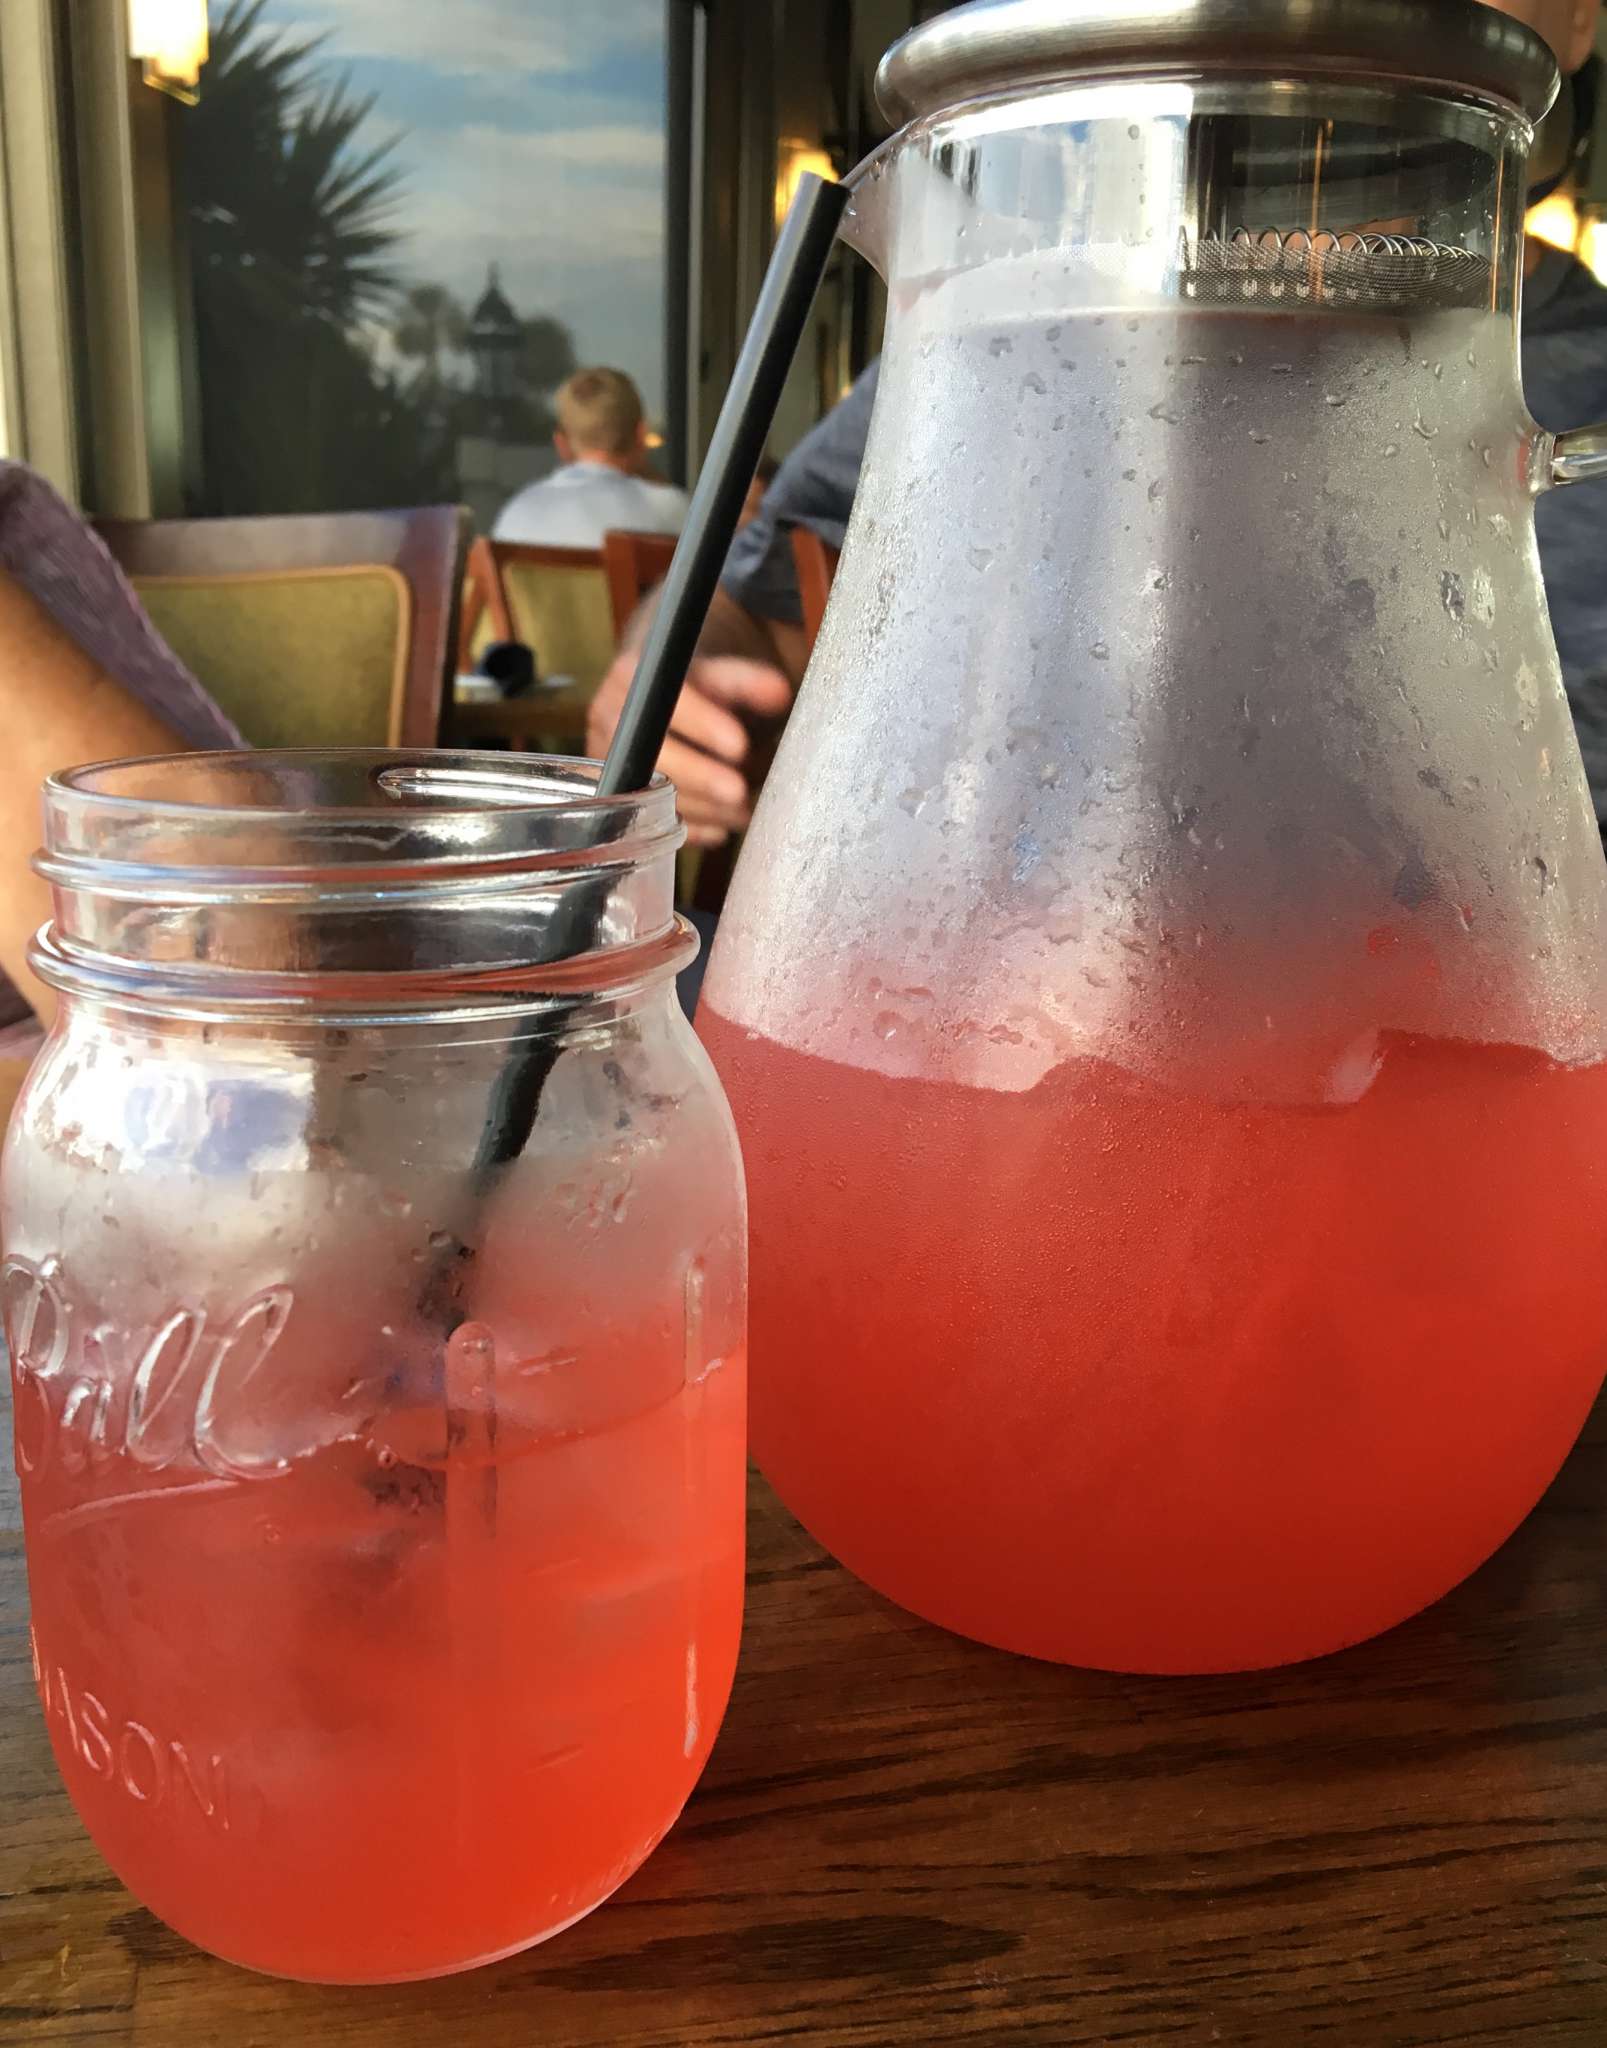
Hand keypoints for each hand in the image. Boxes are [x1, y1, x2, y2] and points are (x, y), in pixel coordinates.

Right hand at [586, 651, 793, 846]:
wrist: (667, 694)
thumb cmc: (699, 682)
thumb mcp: (723, 672)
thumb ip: (747, 682)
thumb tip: (779, 693)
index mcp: (636, 676)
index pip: (666, 701)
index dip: (702, 724)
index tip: (740, 746)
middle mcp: (612, 716)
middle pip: (652, 753)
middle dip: (700, 777)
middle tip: (740, 794)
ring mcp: (609, 758)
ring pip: (651, 793)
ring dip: (701, 808)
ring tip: (742, 812)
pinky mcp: (619, 790)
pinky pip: (647, 821)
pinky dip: (689, 828)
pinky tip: (720, 829)